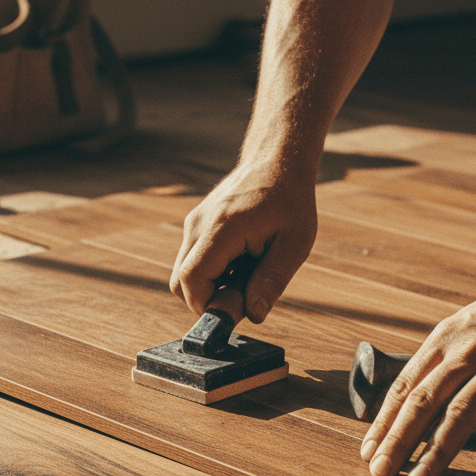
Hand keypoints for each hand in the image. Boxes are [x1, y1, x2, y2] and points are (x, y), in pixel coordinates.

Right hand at [171, 162, 316, 322]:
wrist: (277, 160)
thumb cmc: (290, 199)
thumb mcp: (295, 243)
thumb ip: (272, 280)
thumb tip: (253, 315)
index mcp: (222, 228)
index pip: (191, 280)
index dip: (207, 305)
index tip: (236, 308)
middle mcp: (198, 225)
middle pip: (180, 282)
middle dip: (209, 298)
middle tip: (246, 291)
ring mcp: (193, 223)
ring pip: (184, 273)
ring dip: (212, 285)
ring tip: (248, 270)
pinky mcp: (196, 224)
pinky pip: (193, 259)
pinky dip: (213, 271)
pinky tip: (241, 259)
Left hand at [359, 270, 475, 475]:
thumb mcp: (465, 327)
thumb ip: (440, 361)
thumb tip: (408, 400)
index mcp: (445, 339)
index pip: (405, 386)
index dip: (384, 421)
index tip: (369, 451)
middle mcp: (469, 352)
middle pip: (423, 401)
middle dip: (398, 439)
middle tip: (380, 472)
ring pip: (462, 414)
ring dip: (437, 450)